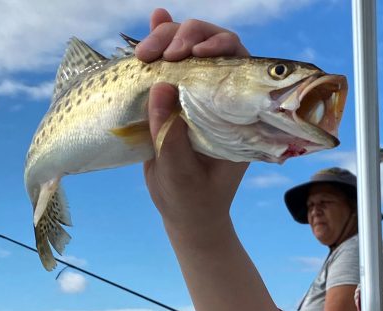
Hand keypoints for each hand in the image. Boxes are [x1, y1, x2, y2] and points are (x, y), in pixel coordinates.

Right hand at [139, 10, 247, 239]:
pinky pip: (169, 65)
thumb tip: (161, 85)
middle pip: (212, 47)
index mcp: (238, 116)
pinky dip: (160, 43)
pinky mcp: (175, 99)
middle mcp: (221, 99)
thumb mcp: (180, 173)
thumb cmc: (191, 200)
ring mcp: (198, 95)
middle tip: (162, 53)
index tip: (195, 54)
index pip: (240, 64)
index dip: (219, 47)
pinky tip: (153, 23)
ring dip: (166, 39)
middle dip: (186, 38)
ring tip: (143, 51)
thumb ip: (171, 135)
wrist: (184, 214)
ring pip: (188, 50)